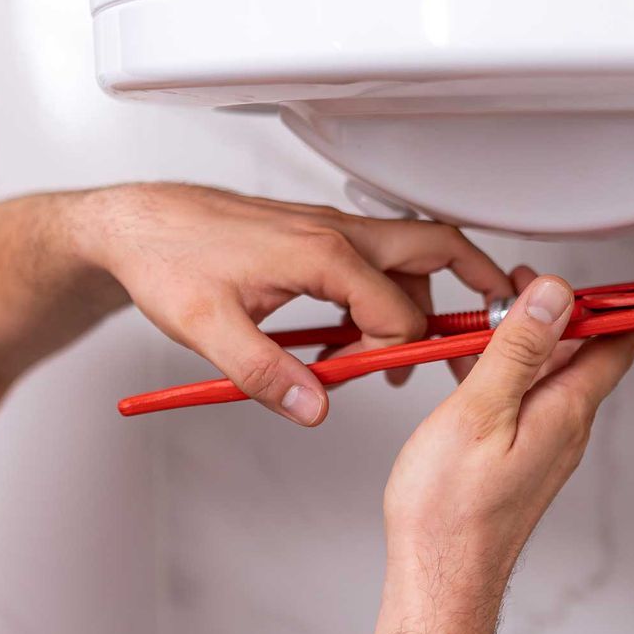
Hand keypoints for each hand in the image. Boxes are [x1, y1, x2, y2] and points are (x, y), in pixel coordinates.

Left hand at [69, 183, 514, 424]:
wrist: (137, 225)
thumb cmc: (168, 260)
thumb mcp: (209, 330)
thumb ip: (267, 374)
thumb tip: (314, 408)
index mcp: (320, 253)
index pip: (395, 312)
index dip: (396, 354)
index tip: (381, 380)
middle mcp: (333, 233)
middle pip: (435, 249)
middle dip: (474, 285)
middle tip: (496, 323)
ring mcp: (327, 230)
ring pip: (407, 256)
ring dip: (421, 301)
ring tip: (408, 352)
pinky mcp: (314, 236)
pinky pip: (374, 261)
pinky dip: (388, 293)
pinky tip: (359, 334)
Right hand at [383, 275, 633, 593]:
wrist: (440, 577)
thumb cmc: (452, 513)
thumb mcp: (480, 411)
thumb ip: (519, 350)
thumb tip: (555, 297)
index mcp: (566, 410)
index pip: (616, 341)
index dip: (613, 299)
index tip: (600, 271)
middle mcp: (566, 428)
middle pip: (581, 352)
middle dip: (554, 310)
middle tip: (516, 283)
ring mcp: (545, 445)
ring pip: (549, 375)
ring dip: (525, 340)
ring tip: (486, 318)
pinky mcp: (522, 459)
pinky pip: (526, 399)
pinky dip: (505, 372)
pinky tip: (469, 368)